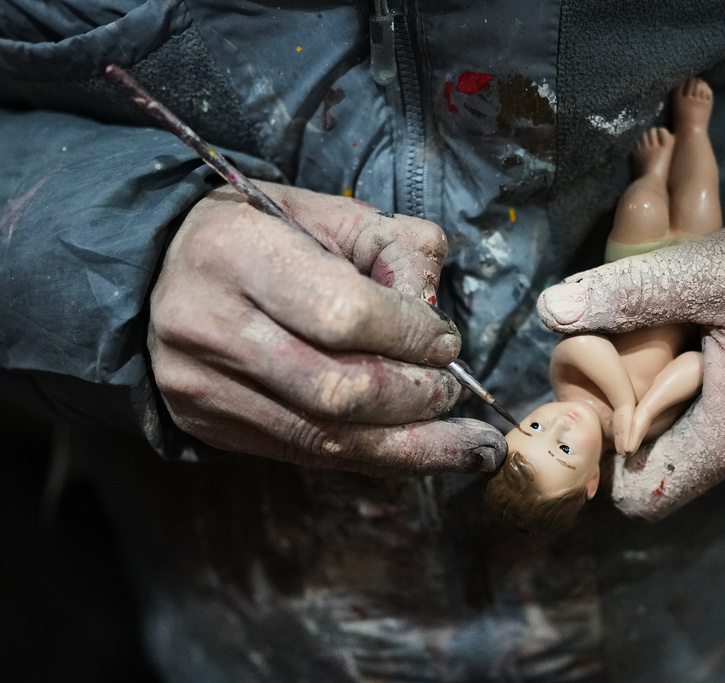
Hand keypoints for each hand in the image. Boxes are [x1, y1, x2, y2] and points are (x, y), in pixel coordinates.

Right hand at [149, 182, 504, 474]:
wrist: (158, 272)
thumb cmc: (257, 235)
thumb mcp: (323, 211)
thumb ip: (393, 246)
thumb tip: (434, 317)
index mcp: (234, 252)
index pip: (344, 314)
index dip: (410, 336)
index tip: (446, 343)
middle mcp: (208, 325)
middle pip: (337, 390)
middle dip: (415, 398)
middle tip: (451, 390)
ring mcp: (203, 385)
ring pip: (326, 437)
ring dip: (413, 447)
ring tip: (470, 446)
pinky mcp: (212, 425)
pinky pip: (308, 454)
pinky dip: (376, 458)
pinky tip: (425, 454)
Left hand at [537, 207, 724, 519]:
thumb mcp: (713, 269)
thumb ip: (631, 293)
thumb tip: (549, 312)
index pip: (640, 495)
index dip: (605, 454)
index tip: (597, 397)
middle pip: (658, 464)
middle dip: (634, 414)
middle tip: (636, 349)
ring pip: (686, 443)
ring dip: (666, 400)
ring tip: (676, 339)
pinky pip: (717, 429)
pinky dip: (698, 396)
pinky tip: (706, 346)